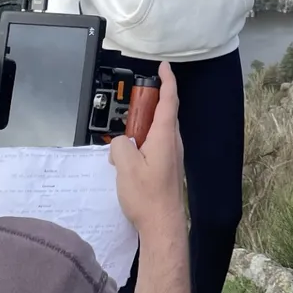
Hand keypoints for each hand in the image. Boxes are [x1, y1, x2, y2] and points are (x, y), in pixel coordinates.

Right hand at [109, 62, 185, 233]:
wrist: (163, 225)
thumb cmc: (148, 198)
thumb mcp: (124, 166)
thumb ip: (119, 145)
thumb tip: (120, 142)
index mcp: (165, 136)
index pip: (169, 100)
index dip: (167, 81)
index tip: (164, 67)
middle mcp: (173, 142)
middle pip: (164, 113)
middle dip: (149, 103)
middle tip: (133, 103)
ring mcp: (173, 155)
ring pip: (159, 130)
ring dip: (144, 126)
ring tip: (125, 136)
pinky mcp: (169, 166)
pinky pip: (157, 144)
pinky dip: (144, 141)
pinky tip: (130, 156)